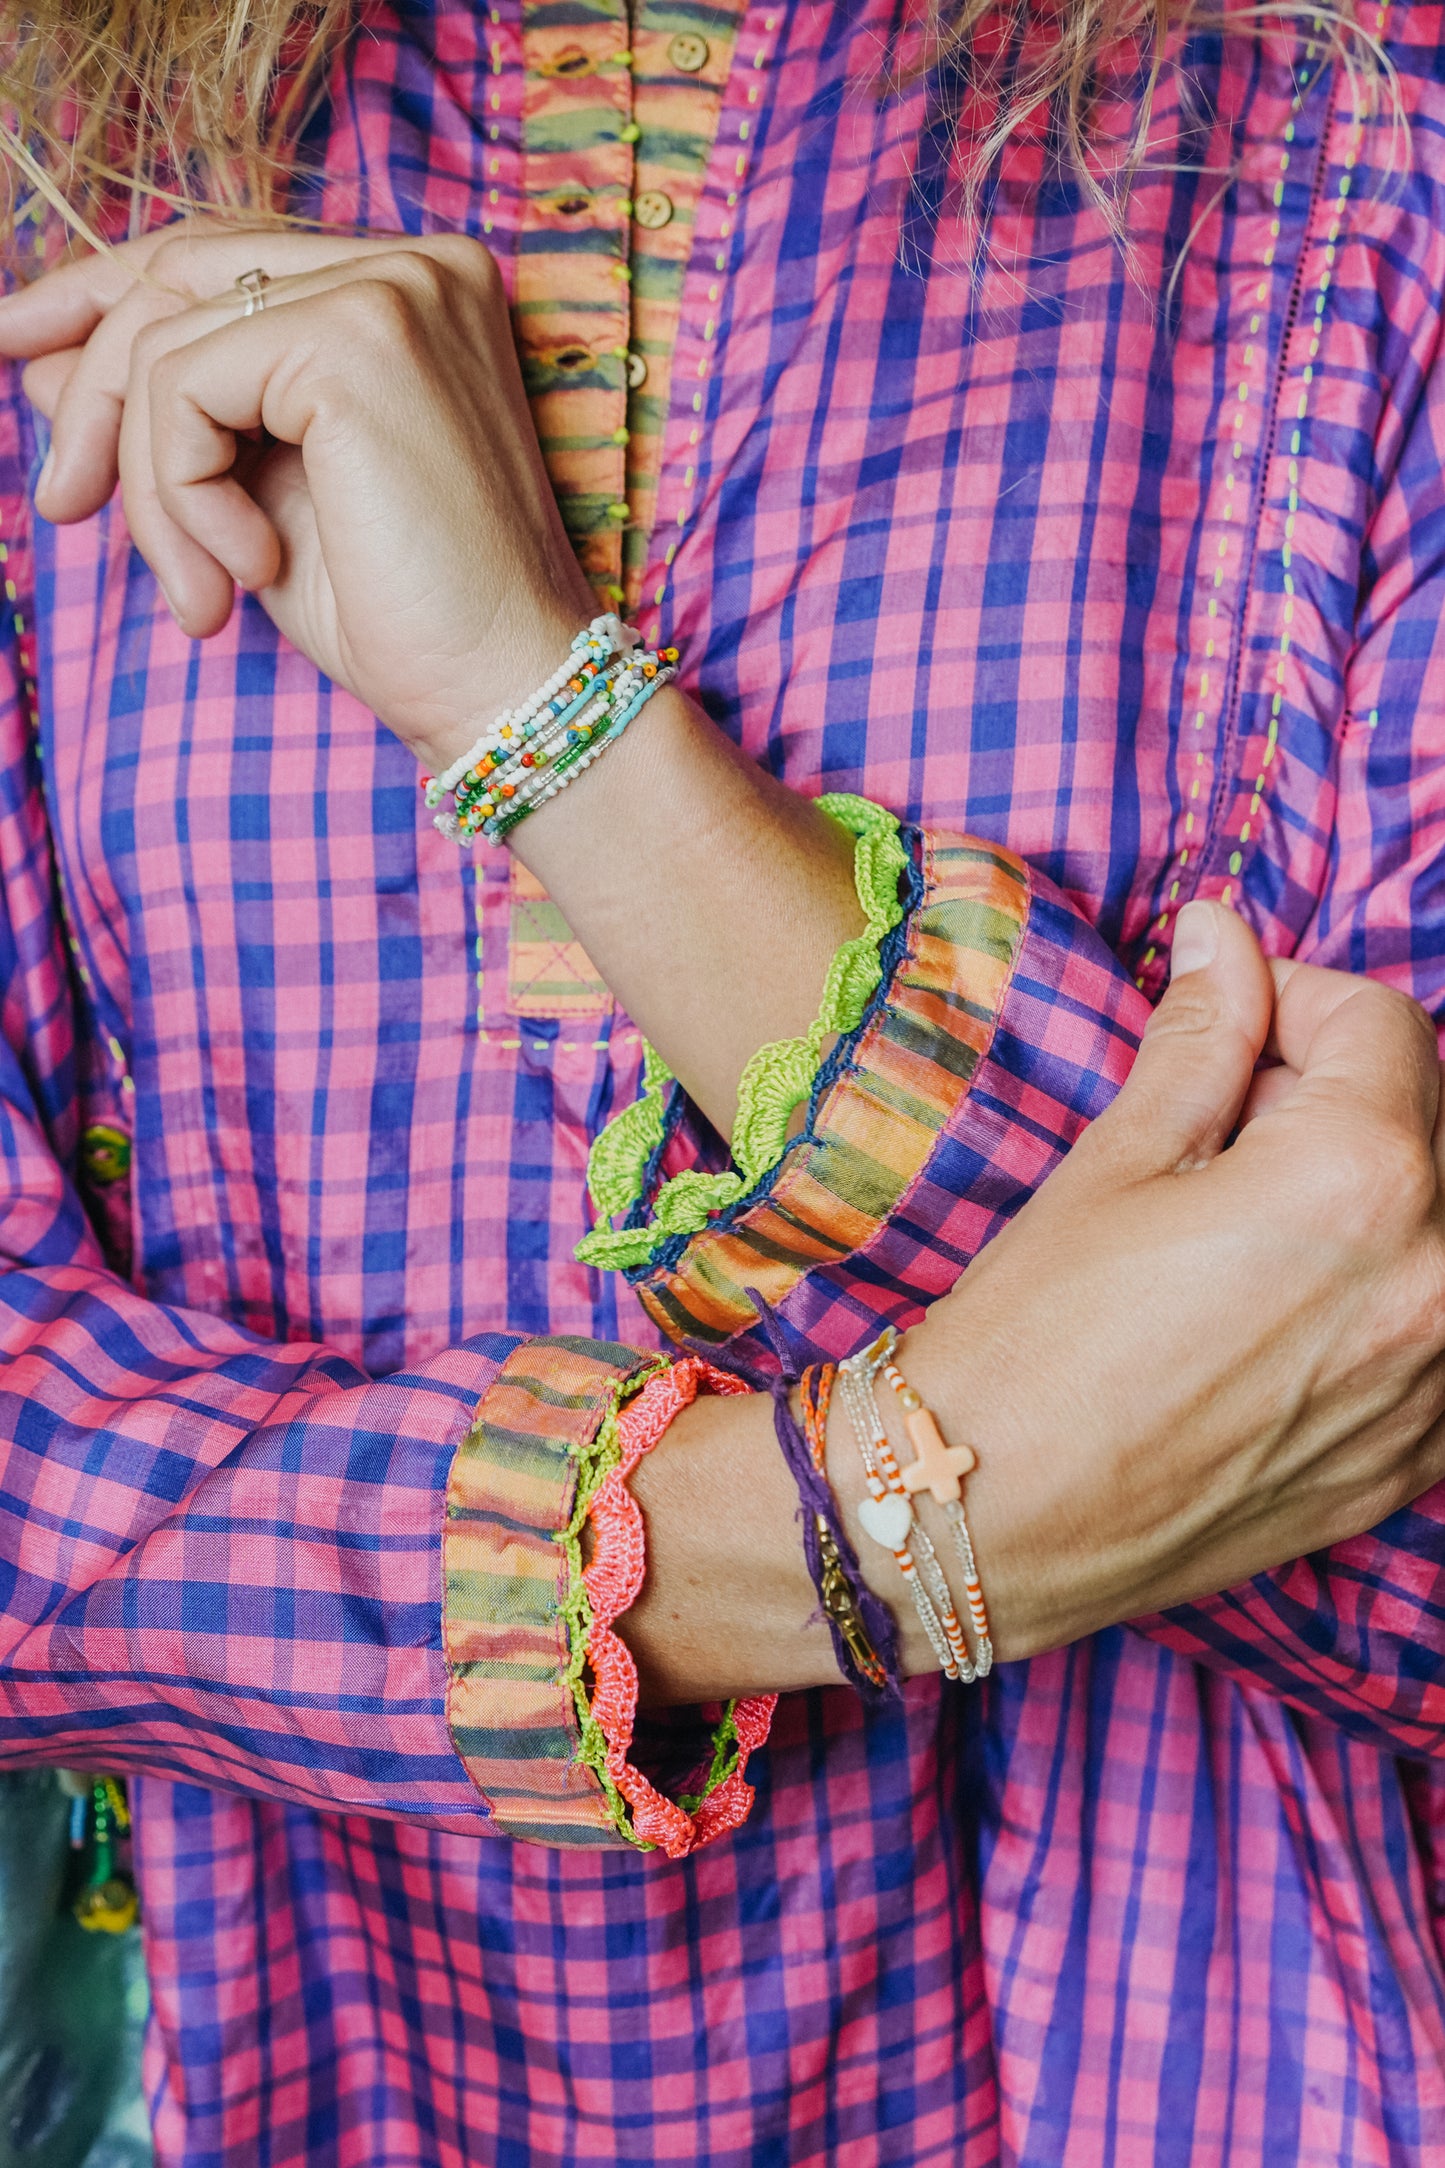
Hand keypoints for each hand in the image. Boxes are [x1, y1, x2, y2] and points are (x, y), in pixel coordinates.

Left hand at [0, 222, 596, 773]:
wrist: (504, 690)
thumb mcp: (260, 496)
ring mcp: (393, 288)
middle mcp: (412, 263)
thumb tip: (39, 356)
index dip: (97, 295)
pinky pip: (182, 387)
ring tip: (200, 591)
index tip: (12, 347)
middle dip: (89, 394)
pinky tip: (244, 569)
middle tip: (61, 505)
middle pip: (174, 276)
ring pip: (165, 342)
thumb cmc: (404, 616)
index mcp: (407, 289)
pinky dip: (181, 495)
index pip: (216, 254)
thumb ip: (175, 413)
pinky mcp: (359, 336)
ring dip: (149, 487)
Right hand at [837, 901, 1444, 1665]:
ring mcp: (1437, 1387)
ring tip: (1249, 1218)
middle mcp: (1437, 1283)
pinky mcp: (1412, 1463)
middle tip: (1226, 1118)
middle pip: (1433, 1117)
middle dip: (1339, 1090)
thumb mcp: (1113, 1161)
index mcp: (1361, 1181)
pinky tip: (1282, 1308)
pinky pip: (1440, 1338)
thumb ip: (1201, 1038)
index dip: (1294, 1001)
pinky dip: (1388, 1294)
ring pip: (1440, 1227)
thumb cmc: (1030, 1338)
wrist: (986, 1523)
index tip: (1226, 1024)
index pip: (1384, 1026)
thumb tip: (1222, 938)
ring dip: (1368, 1192)